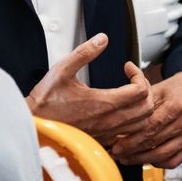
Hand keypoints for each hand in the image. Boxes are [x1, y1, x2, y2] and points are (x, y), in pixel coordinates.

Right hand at [26, 36, 154, 148]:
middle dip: (146, 90)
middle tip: (134, 80)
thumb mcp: (62, 69)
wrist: (33, 125)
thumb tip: (102, 39)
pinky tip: (123, 112)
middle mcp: (108, 121)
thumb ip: (84, 52)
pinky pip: (128, 135)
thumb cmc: (45, 100)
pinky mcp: (102, 141)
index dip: (139, 75)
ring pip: (141, 124)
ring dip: (142, 107)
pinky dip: (133, 123)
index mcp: (103, 103)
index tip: (127, 68)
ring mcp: (106, 133)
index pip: (140, 91)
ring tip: (131, 94)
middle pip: (148, 108)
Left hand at [111, 72, 181, 167]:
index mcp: (177, 105)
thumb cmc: (172, 92)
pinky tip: (145, 159)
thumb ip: (138, 103)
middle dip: (132, 151)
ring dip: (141, 160)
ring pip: (163, 155)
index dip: (131, 139)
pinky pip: (173, 161)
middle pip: (154, 142)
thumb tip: (117, 116)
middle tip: (116, 154)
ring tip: (126, 159)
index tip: (115, 145)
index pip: (150, 127)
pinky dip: (157, 163)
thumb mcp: (156, 89)